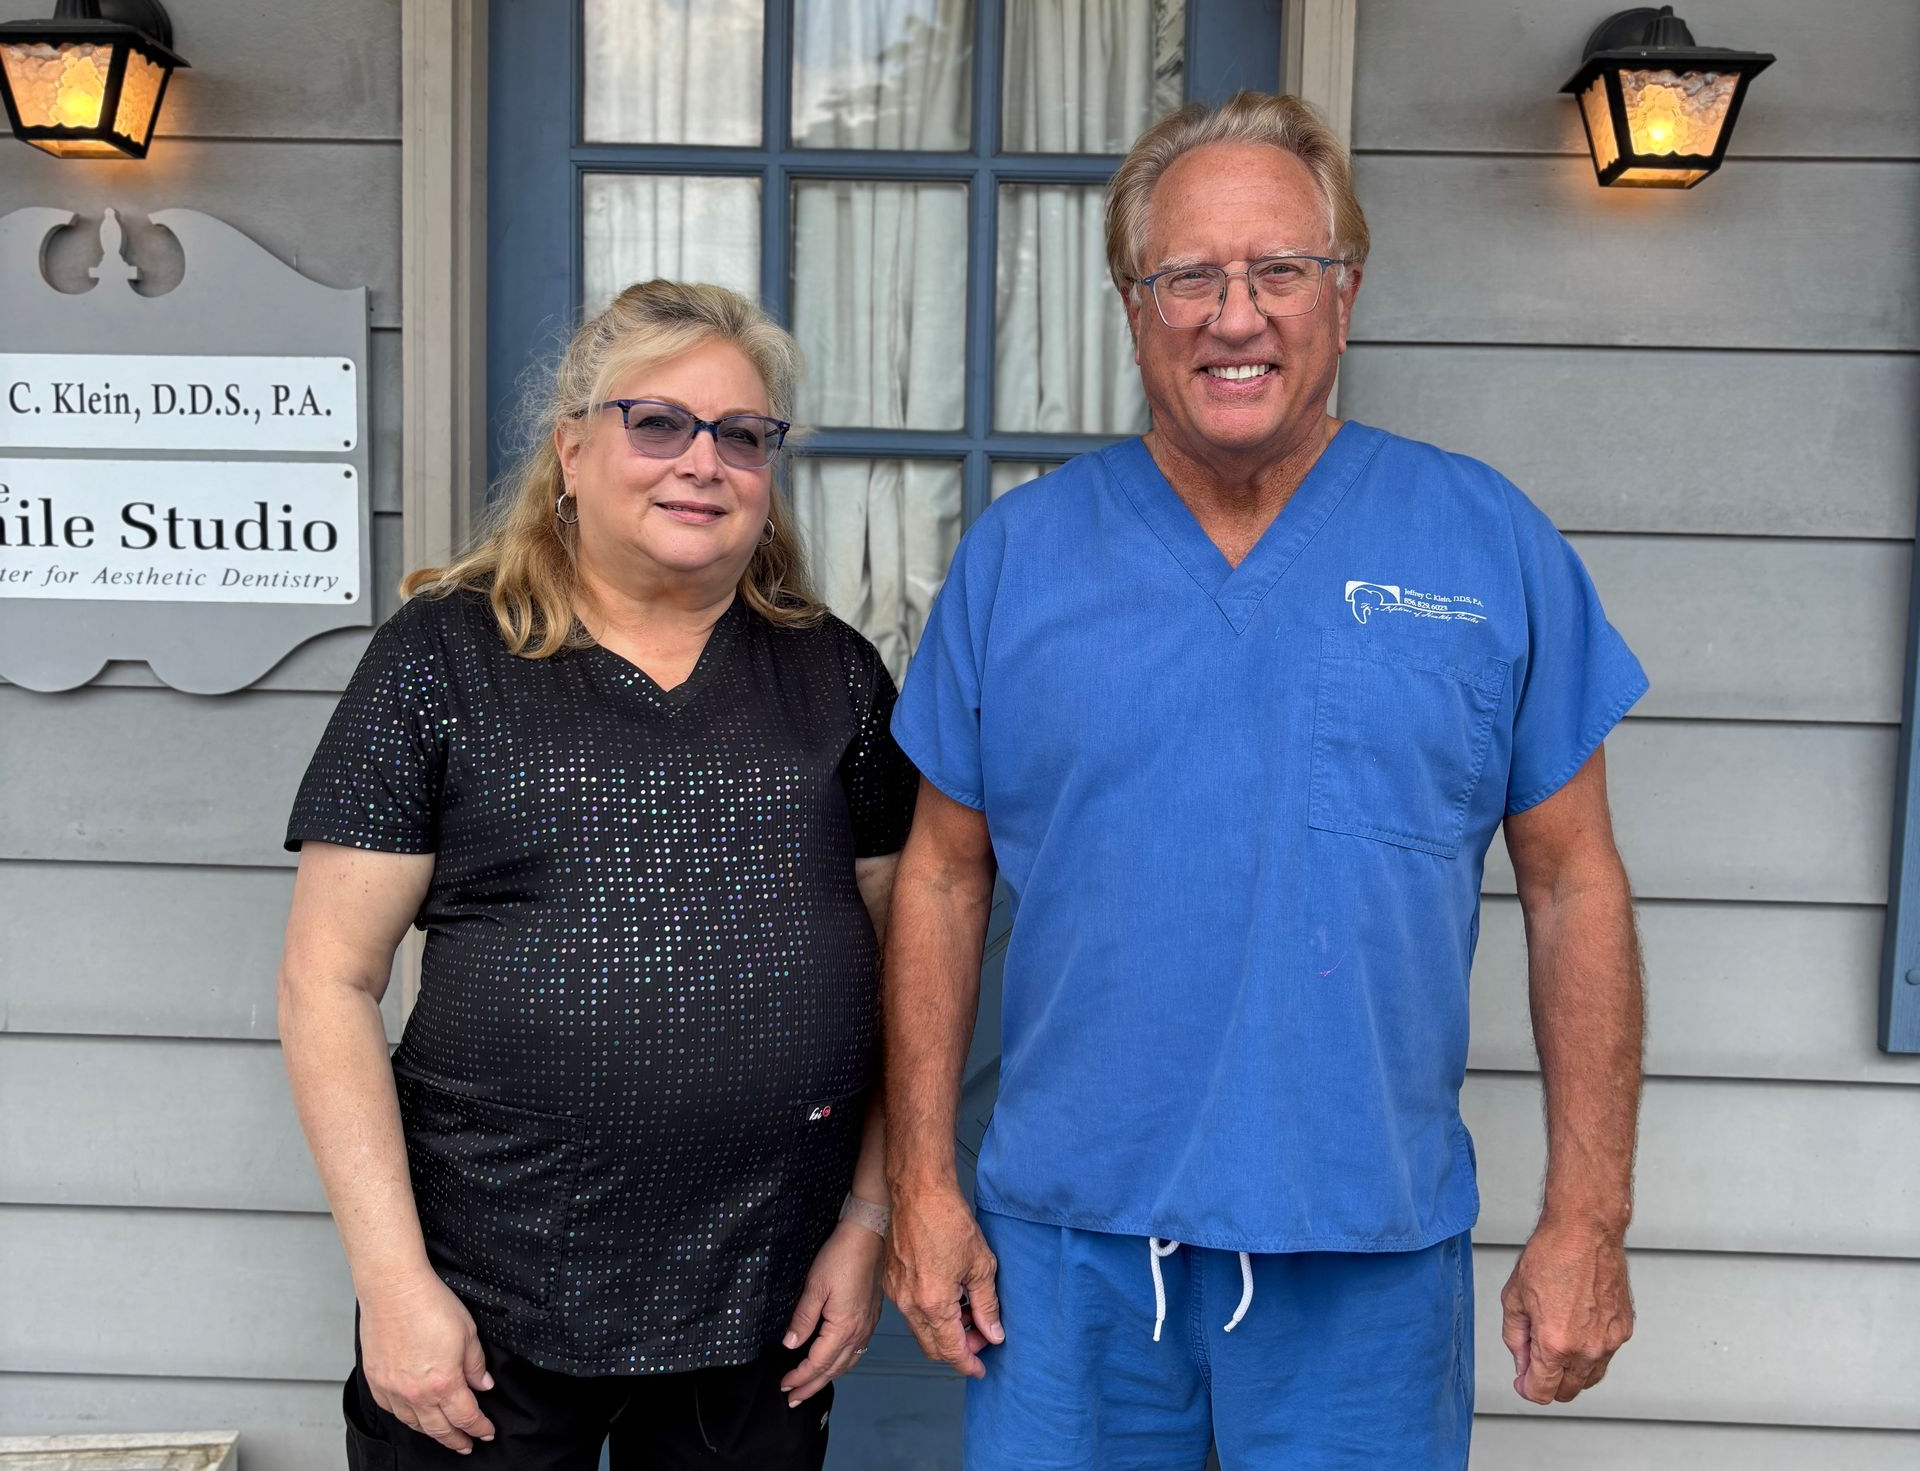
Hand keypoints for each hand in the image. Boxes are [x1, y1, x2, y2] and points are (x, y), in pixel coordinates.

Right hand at [359, 1274, 495, 1452]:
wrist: (393, 1290)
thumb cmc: (429, 1304)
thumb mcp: (468, 1333)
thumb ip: (475, 1364)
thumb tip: (483, 1385)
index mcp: (444, 1383)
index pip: (466, 1416)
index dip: (479, 1428)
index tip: (487, 1432)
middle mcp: (416, 1393)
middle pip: (440, 1428)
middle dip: (456, 1440)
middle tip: (466, 1445)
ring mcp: (393, 1389)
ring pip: (414, 1424)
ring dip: (431, 1432)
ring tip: (443, 1435)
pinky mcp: (377, 1381)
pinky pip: (392, 1410)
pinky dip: (406, 1418)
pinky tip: (413, 1417)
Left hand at [779, 1220, 886, 1406]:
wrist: (867, 1235)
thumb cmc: (839, 1258)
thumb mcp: (815, 1287)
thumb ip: (802, 1319)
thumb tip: (790, 1345)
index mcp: (843, 1328)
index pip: (818, 1362)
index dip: (800, 1376)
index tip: (783, 1385)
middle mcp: (859, 1333)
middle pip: (834, 1369)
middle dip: (812, 1386)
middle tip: (793, 1399)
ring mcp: (867, 1326)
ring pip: (847, 1363)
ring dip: (828, 1378)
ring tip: (812, 1387)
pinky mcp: (871, 1318)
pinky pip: (857, 1351)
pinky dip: (842, 1364)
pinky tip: (835, 1363)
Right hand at [884, 1183, 1003, 1378]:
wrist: (919, 1190)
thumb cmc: (947, 1218)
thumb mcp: (981, 1265)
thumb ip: (987, 1305)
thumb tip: (993, 1332)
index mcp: (932, 1303)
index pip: (951, 1350)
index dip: (969, 1364)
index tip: (981, 1369)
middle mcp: (909, 1303)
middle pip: (933, 1347)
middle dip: (958, 1350)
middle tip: (981, 1337)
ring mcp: (896, 1292)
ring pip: (921, 1330)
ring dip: (944, 1331)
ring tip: (969, 1313)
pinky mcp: (891, 1280)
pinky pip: (911, 1311)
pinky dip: (930, 1315)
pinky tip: (950, 1297)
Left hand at [1500, 1218, 1633, 1404]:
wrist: (1585, 1230)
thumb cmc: (1550, 1255)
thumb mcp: (1514, 1298)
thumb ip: (1515, 1339)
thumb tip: (1522, 1363)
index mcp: (1556, 1343)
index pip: (1542, 1392)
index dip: (1526, 1388)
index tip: (1522, 1380)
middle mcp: (1588, 1349)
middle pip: (1567, 1392)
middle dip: (1548, 1383)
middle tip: (1534, 1360)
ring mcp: (1610, 1341)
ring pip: (1589, 1378)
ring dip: (1570, 1371)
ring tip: (1555, 1340)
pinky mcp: (1624, 1330)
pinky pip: (1605, 1356)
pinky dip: (1590, 1352)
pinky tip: (1576, 1327)